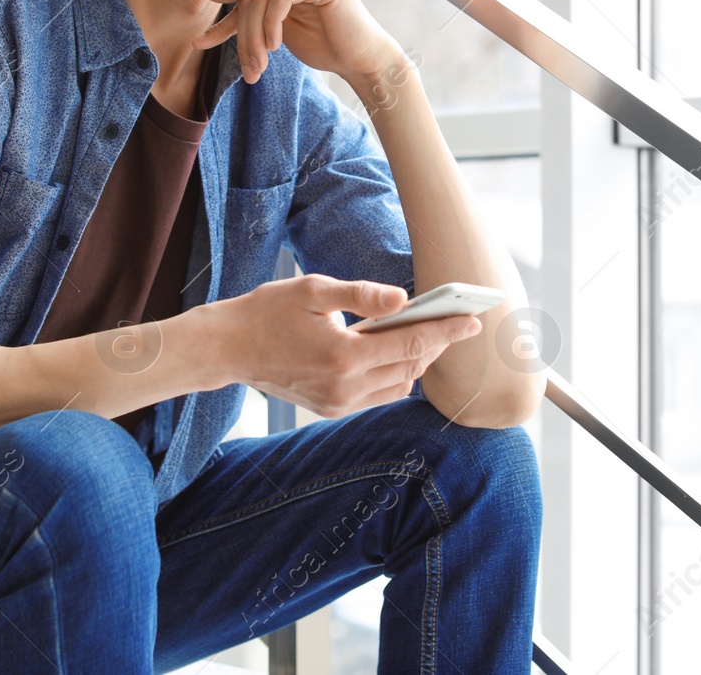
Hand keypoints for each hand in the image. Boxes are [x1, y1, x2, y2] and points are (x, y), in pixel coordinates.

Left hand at [191, 0, 400, 83]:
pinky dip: (270, 24)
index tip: (203, 44)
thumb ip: (247, 25)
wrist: (361, 59)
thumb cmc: (323, 45)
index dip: (227, 22)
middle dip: (243, 36)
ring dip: (253, 37)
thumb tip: (199, 37)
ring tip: (260, 66)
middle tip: (249, 71)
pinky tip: (275, 46)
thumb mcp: (274, 34)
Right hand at [208, 273, 482, 417]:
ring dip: (416, 361)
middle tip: (453, 320)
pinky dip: (394, 374)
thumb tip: (403, 298)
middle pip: (411, 367)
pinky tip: (393, 351)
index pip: (411, 343)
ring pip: (399, 386)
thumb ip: (361, 295)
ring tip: (423, 332)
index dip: (446, 330)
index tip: (473, 320)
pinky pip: (379, 395)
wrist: (227, 349)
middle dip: (436, 343)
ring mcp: (338, 403)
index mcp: (343, 356)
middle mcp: (345, 387)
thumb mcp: (313, 290)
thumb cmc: (268, 311)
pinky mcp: (331, 409)